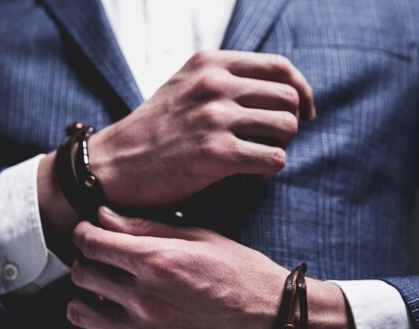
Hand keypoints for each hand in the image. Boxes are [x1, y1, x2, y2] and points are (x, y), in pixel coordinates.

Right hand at [38, 50, 314, 243]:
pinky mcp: (216, 154)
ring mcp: (215, 118)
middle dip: (290, 124)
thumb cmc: (154, 130)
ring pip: (286, 127)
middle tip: (272, 142)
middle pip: (288, 98)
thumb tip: (277, 89)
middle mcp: (214, 84)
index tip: (303, 112)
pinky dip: (268, 170)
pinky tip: (249, 174)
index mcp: (210, 64)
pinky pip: (274, 159)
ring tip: (257, 158)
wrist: (114, 164)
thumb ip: (224, 79)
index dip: (301, 91)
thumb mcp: (184, 86)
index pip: (280, 67)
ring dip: (280, 147)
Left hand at [68, 207, 350, 328]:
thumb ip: (148, 226)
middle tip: (106, 261)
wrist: (278, 325)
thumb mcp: (202, 238)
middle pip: (82, 274)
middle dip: (89, 261)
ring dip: (88, 298)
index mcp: (157, 261)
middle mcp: (145, 298)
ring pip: (80, 313)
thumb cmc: (245, 275)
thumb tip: (103, 216)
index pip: (90, 242)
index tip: (91, 234)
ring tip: (108, 294)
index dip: (85, 233)